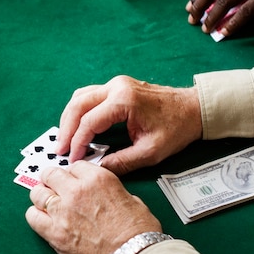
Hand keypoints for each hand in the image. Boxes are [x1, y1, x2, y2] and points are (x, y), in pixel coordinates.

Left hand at [25, 161, 161, 253]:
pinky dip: (35, 215)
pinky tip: (42, 218)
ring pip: (37, 193)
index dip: (74, 174)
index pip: (75, 166)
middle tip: (55, 186)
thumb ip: (112, 193)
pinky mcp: (54, 234)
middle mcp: (76, 191)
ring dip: (41, 196)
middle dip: (53, 180)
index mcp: (98, 179)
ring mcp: (62, 212)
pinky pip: (32, 217)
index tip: (74, 180)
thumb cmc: (138, 234)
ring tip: (46, 202)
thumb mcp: (132, 200)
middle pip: (51, 174)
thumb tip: (106, 196)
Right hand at [56, 75, 201, 175]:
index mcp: (124, 101)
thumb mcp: (150, 152)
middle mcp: (116, 87)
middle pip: (78, 105)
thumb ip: (121, 162)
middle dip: (66, 129)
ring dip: (70, 118)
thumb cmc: (177, 129)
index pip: (89, 122)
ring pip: (80, 97)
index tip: (72, 159)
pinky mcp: (118, 86)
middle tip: (59, 150)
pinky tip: (78, 127)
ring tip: (65, 140)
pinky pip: (89, 96)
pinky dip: (80, 111)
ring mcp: (116, 83)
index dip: (78, 143)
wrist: (194, 109)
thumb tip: (97, 170)